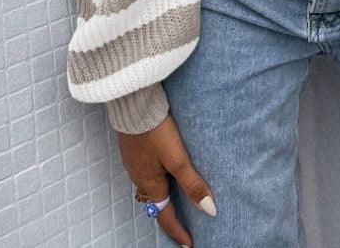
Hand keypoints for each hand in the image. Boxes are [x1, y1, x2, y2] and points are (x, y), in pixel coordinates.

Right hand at [117, 114, 216, 246]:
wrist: (133, 105)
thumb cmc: (156, 132)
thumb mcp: (178, 159)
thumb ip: (192, 184)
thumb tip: (209, 210)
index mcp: (151, 184)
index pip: (164, 216)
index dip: (177, 231)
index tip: (189, 243)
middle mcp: (138, 177)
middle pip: (154, 202)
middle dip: (166, 214)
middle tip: (180, 222)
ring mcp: (132, 163)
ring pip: (146, 187)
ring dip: (159, 195)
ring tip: (172, 197)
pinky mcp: (131, 149)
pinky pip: (142, 172)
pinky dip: (153, 178)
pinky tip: (159, 169)